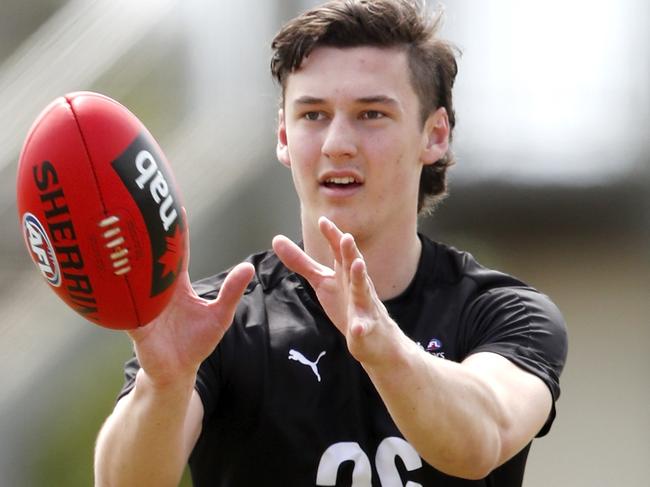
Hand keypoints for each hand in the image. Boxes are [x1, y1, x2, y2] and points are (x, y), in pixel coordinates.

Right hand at [128, 219, 254, 387]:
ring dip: (126, 259)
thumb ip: (231, 291)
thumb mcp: (219, 315)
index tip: (174, 206)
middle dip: (144, 236)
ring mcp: (143, 305)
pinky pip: (125, 306)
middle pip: (149, 258)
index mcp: (176, 286)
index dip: (175, 231)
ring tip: (118, 235)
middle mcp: (156, 291)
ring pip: (133, 278)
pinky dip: (119, 295)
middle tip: (139, 207)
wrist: (176, 373)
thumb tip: (248, 267)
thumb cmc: (196, 343)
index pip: (175, 253)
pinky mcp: (135, 324)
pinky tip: (108, 280)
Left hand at [272, 217, 397, 363]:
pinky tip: (356, 328)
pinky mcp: (365, 327)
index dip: (332, 236)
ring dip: (360, 278)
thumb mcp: (322, 281)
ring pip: (363, 290)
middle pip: (354, 264)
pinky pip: (363, 326)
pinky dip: (360, 326)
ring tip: (357, 265)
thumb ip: (302, 262)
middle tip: (346, 237)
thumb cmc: (346, 302)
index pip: (339, 251)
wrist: (372, 336)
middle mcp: (357, 284)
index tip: (323, 221)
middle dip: (350, 251)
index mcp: (345, 272)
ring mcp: (364, 305)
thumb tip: (276, 240)